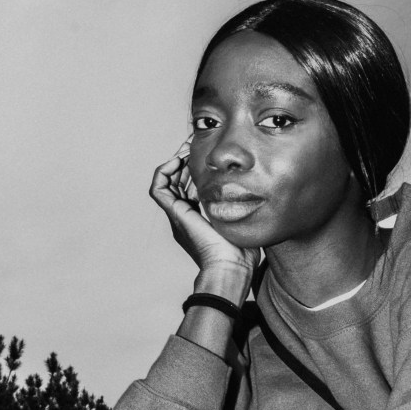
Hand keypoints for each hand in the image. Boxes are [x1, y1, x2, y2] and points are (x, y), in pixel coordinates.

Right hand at [149, 144, 257, 281]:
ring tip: (187, 148)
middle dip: (184, 159)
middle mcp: (185, 214)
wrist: (231, 265)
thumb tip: (252, 186)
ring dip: (174, 162)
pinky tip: (178, 161)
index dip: (193, 167)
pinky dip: (164, 171)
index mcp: (198, 216)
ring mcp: (178, 214)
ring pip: (166, 181)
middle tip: (193, 143)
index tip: (204, 151)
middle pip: (177, 180)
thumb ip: (241, 203)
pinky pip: (158, 188)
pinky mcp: (175, 213)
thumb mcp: (242, 218)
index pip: (190, 184)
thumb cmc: (241, 249)